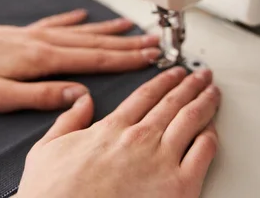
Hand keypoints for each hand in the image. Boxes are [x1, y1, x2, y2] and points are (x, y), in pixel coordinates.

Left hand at [0, 9, 160, 112]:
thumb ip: (42, 96)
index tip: (151, 57)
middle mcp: (46, 41)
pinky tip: (84, 15)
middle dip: (129, 43)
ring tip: (132, 27)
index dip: (127, 59)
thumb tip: (79, 94)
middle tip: (155, 41)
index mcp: (45, 59)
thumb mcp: (1, 96)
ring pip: (83, 31)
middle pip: (97, 43)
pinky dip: (75, 19)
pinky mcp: (26, 32)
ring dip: (110, 30)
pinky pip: (58, 22)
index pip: (97, 60)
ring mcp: (37, 33)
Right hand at [17, 67, 220, 197]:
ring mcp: (162, 161)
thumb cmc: (55, 195)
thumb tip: (81, 101)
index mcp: (112, 129)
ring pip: (191, 120)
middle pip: (173, 102)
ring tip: (212, 92)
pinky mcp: (180, 186)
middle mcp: (140, 139)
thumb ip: (68, 120)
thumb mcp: (47, 149)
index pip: (146, 96)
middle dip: (190, 85)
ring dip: (205, 101)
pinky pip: (203, 152)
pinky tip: (213, 129)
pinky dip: (211, 136)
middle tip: (201, 76)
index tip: (175, 74)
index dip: (164, 81)